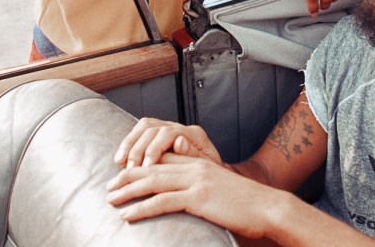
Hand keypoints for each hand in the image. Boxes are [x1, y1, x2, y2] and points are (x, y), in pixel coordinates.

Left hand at [107, 153, 280, 238]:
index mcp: (198, 163)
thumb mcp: (218, 189)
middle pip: (152, 167)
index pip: (161, 159)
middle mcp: (194, 167)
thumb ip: (198, 184)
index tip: (120, 177)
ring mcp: (196, 181)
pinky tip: (127, 215)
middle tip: (107, 188)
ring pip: (153, 182)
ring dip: (128, 191)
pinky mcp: (199, 197)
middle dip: (126, 177)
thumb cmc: (244, 203)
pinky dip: (142, 208)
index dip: (138, 166)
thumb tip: (182, 193)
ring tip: (110, 200)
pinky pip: (163, 201)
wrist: (267, 207)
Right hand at [114, 118, 223, 168]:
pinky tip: (121, 158)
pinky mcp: (158, 135)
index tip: (146, 168)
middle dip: (138, 149)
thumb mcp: (206, 168)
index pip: (169, 133)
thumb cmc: (209, 175)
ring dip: (129, 144)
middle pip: (153, 128)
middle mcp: (180, 127)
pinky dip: (128, 143)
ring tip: (120, 162)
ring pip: (144, 127)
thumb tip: (179, 141)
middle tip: (130, 169)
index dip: (154, 149)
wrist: (210, 176)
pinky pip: (140, 132)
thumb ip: (192, 154)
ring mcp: (169, 129)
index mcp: (194, 134)